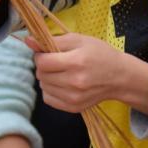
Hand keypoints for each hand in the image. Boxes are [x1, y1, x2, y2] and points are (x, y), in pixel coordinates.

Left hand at [27, 32, 147, 112]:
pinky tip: (62, 84)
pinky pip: (48, 99)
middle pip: (41, 75)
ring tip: (61, 72)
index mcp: (76, 62)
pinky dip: (51, 90)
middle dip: (44, 66)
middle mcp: (74, 82)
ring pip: (43, 87)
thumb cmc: (100, 54)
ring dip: (47, 78)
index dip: (40, 55)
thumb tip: (28, 40)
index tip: (47, 53)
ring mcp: (74, 97)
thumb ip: (53, 40)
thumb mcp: (79, 40)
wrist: (120, 77)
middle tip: (56, 62)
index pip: (42, 62)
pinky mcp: (73, 108)